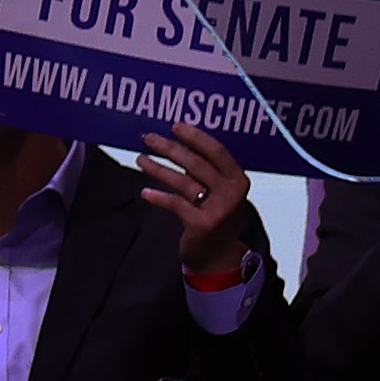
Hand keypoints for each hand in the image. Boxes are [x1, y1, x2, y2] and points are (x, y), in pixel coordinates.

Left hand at [135, 122, 252, 274]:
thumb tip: (176, 142)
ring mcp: (219, 209)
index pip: (217, 151)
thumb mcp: (217, 191)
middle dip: (170, 148)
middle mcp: (232, 193)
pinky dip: (158, 197)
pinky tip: (145, 193)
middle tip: (149, 138)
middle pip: (196, 163)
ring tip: (141, 159)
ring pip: (183, 181)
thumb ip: (204, 171)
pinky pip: (175, 203)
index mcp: (238, 179)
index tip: (175, 125)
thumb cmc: (214, 216)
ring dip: (158, 168)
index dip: (195, 136)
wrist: (217, 255)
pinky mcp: (202, 224)